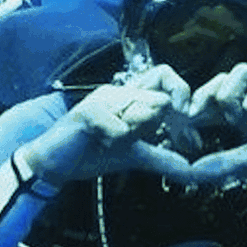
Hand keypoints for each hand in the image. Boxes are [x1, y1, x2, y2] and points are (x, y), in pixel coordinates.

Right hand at [18, 64, 194, 185]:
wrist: (55, 165)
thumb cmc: (91, 154)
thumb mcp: (135, 156)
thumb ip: (162, 159)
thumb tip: (192, 170)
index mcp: (131, 97)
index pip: (166, 76)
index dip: (180, 95)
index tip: (181, 128)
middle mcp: (119, 92)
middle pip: (160, 99)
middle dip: (158, 129)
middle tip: (139, 142)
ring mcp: (103, 98)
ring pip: (143, 113)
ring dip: (132, 136)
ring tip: (110, 141)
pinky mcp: (89, 111)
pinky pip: (120, 128)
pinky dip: (115, 142)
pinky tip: (99, 143)